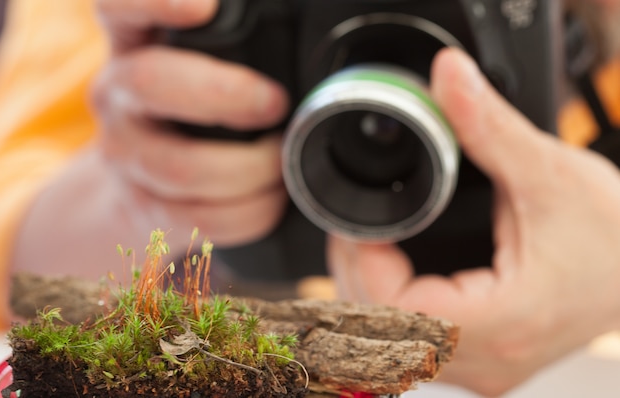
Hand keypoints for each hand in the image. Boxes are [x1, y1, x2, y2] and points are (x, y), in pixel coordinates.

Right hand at [12, 0, 288, 279]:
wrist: (137, 188)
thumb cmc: (184, 115)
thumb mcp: (192, 67)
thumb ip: (226, 51)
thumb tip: (298, 54)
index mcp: (133, 47)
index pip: (120, 9)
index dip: (156, 3)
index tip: (205, 9)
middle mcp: (119, 96)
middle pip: (152, 83)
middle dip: (228, 95)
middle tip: (276, 105)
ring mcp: (126, 155)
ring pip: (183, 167)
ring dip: (252, 169)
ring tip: (282, 160)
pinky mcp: (146, 208)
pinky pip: (204, 217)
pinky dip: (253, 211)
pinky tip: (272, 197)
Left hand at [327, 48, 619, 395]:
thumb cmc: (613, 235)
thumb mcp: (548, 174)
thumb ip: (489, 127)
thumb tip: (448, 79)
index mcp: (504, 322)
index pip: (395, 311)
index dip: (362, 264)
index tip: (359, 224)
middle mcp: (489, 360)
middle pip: (380, 334)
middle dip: (356, 275)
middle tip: (359, 228)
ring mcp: (483, 367)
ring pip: (389, 348)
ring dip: (367, 295)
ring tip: (372, 247)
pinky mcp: (481, 359)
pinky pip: (411, 346)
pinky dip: (388, 310)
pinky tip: (392, 275)